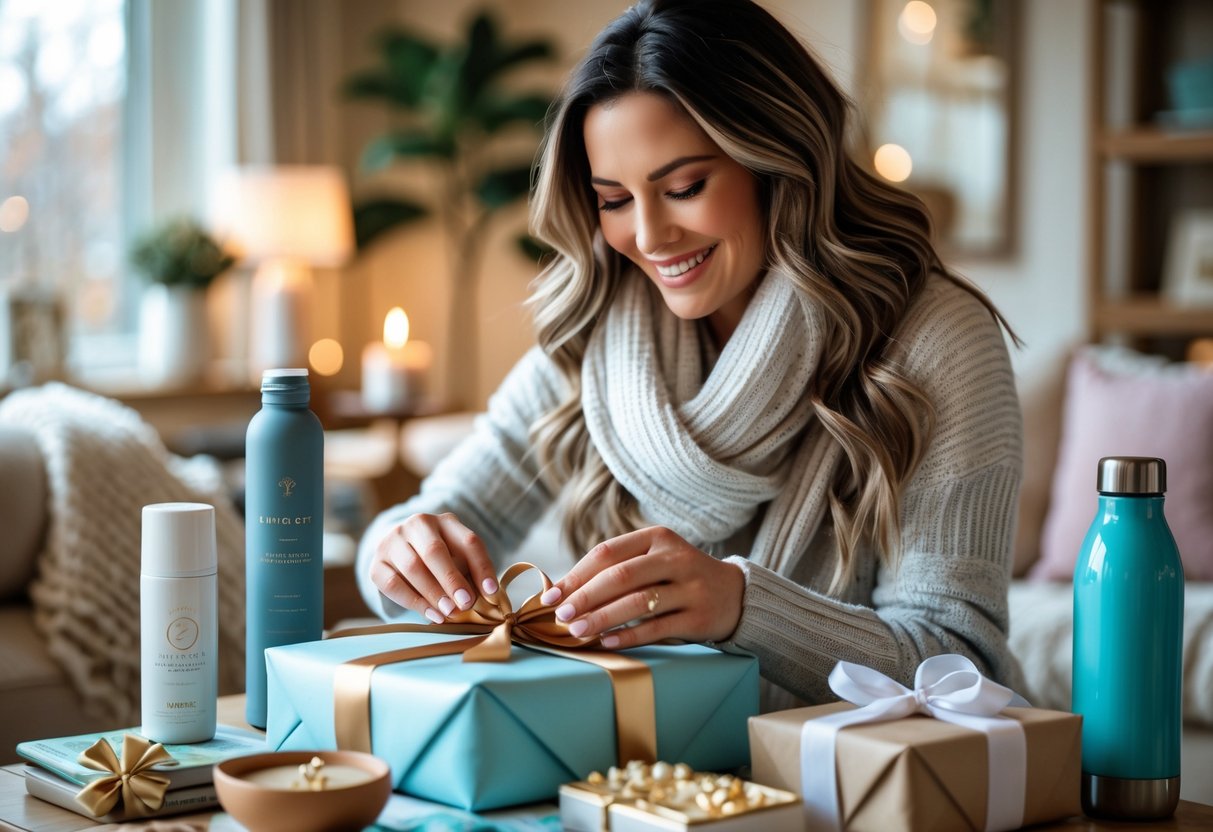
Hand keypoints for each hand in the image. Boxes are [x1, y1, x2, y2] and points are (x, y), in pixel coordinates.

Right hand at [369, 513, 498, 622]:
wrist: (401, 551)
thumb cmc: (441, 560)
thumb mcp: (459, 558)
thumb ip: (471, 574)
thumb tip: (487, 598)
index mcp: (446, 521)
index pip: (468, 541)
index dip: (482, 567)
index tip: (491, 592)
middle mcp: (417, 525)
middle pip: (434, 551)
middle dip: (452, 580)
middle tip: (465, 604)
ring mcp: (393, 541)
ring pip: (412, 567)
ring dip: (433, 593)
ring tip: (449, 612)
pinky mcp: (377, 562)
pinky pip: (393, 584)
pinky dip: (414, 602)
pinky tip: (431, 614)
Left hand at [539, 526, 744, 648]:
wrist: (735, 594)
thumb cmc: (679, 577)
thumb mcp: (655, 559)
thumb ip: (618, 568)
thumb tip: (563, 590)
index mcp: (658, 537)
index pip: (608, 552)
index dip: (576, 574)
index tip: (551, 595)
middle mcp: (675, 558)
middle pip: (621, 576)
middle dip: (584, 597)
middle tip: (560, 616)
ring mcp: (690, 587)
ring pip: (638, 602)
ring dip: (602, 618)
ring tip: (577, 632)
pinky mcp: (698, 617)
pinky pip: (657, 628)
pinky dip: (628, 636)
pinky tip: (607, 643)